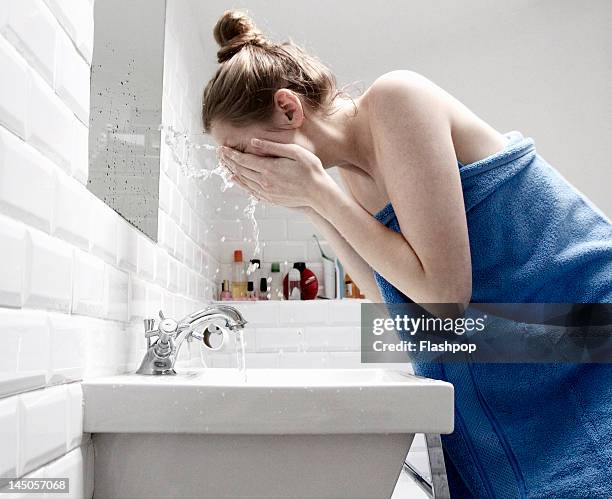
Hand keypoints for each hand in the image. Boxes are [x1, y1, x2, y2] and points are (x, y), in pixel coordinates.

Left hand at [219, 138, 333, 208]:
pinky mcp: (271, 199)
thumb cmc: (311, 169)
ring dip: (233, 171)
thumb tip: (253, 142)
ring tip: (224, 165)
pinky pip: (251, 191)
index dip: (231, 153)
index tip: (222, 147)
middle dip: (228, 161)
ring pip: (244, 181)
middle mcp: (264, 182)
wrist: (319, 193)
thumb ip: (272, 147)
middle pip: (241, 170)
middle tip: (219, 154)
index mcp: (269, 169)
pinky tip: (237, 180)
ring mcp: (267, 192)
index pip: (244, 159)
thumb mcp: (294, 152)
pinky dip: (242, 184)